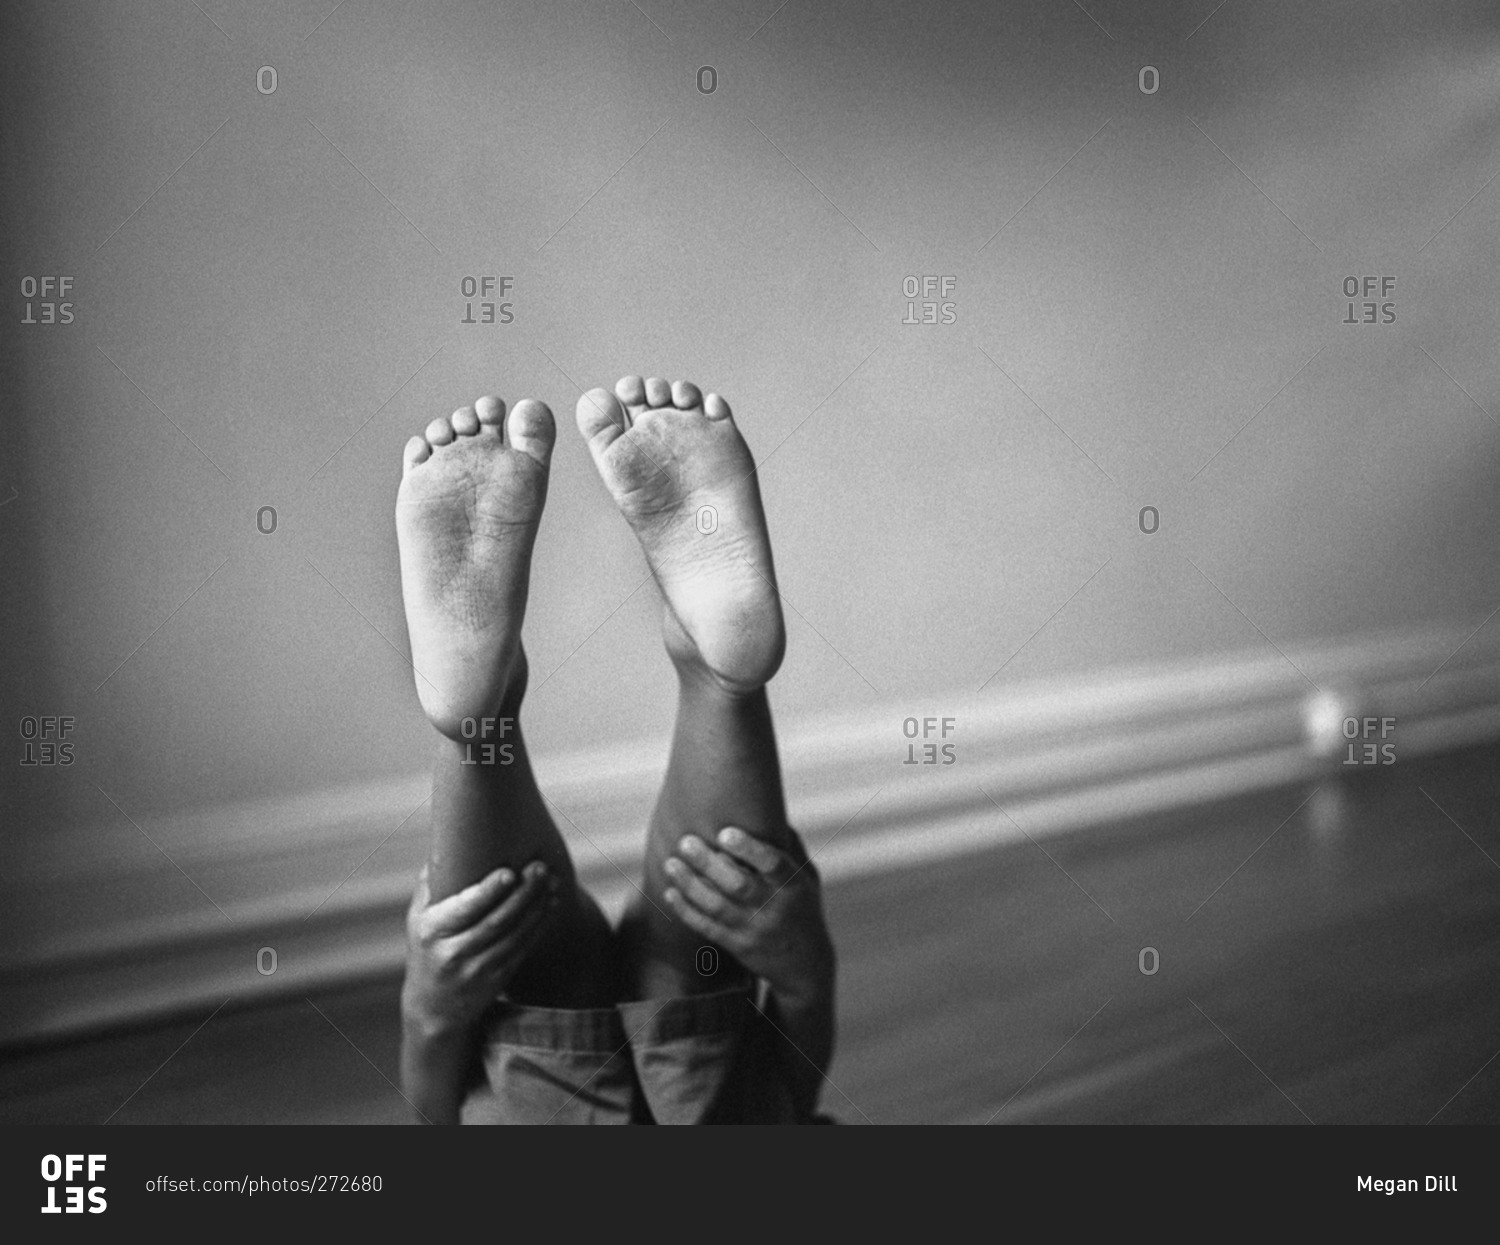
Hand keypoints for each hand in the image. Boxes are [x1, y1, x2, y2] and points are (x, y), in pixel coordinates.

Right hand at [401, 860, 558, 1037]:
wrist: (431, 1007)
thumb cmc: (427, 947)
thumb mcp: (417, 918)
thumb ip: (433, 884)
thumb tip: (449, 841)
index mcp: (432, 931)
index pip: (463, 910)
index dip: (488, 892)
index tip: (509, 872)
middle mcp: (453, 952)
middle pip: (496, 921)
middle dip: (523, 893)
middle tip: (540, 868)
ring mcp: (477, 969)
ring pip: (514, 936)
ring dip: (537, 908)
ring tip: (552, 882)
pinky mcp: (496, 979)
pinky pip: (522, 948)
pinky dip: (539, 925)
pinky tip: (550, 904)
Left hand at [662, 826, 833, 1004]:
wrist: (804, 964)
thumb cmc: (802, 907)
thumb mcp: (808, 877)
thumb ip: (789, 846)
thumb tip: (767, 807)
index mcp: (794, 885)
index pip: (773, 864)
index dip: (748, 848)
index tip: (724, 832)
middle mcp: (774, 908)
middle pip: (738, 885)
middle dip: (709, 863)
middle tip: (685, 842)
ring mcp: (754, 929)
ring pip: (717, 906)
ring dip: (690, 884)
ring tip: (671, 863)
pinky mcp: (737, 946)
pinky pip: (707, 927)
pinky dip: (686, 910)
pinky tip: (670, 892)